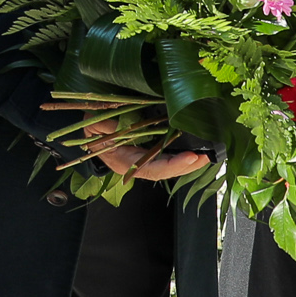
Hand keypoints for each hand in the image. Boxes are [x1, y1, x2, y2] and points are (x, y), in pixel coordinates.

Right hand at [85, 121, 209, 181]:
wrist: (88, 130)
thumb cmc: (91, 128)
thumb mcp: (94, 125)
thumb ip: (106, 126)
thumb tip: (121, 125)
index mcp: (125, 161)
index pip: (152, 168)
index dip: (172, 165)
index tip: (190, 157)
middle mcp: (138, 163)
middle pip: (166, 171)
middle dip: (188, 166)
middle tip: (206, 156)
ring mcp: (145, 157)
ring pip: (170, 165)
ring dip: (189, 161)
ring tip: (207, 153)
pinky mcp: (150, 148)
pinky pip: (168, 153)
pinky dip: (183, 151)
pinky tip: (196, 146)